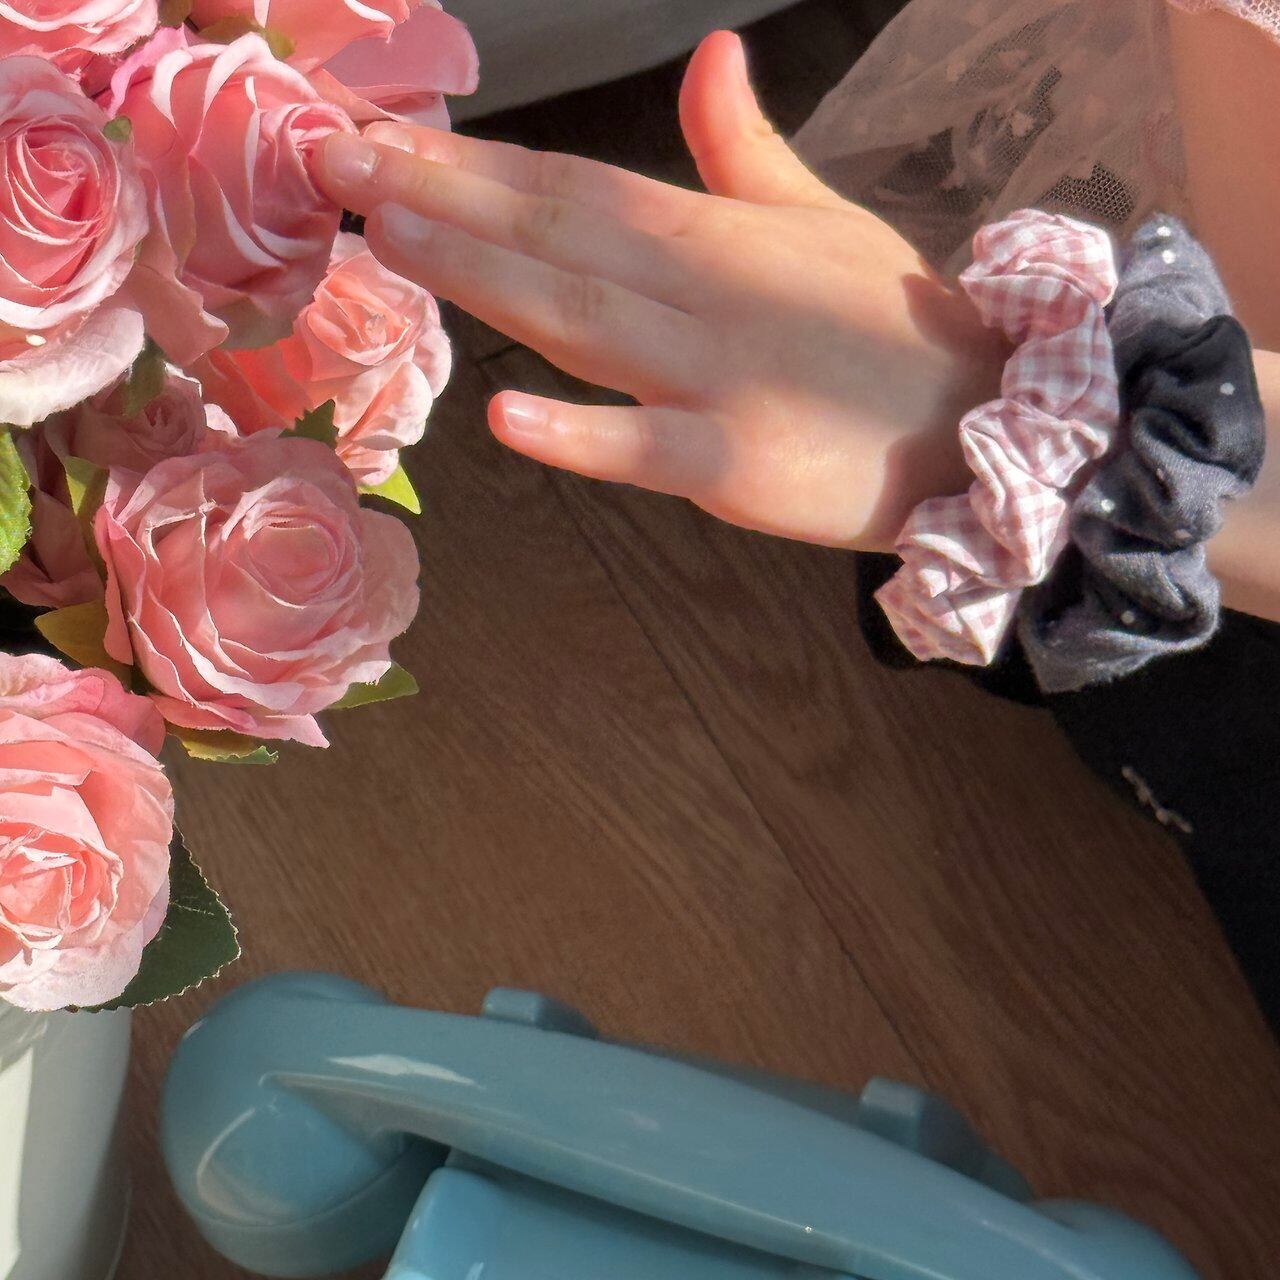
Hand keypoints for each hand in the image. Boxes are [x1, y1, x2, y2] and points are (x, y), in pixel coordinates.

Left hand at [315, 31, 1007, 551]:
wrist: (982, 427)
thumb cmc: (894, 330)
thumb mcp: (825, 222)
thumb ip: (747, 151)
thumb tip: (711, 57)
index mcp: (719, 235)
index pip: (576, 185)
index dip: (476, 161)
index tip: (386, 138)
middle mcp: (705, 294)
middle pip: (559, 237)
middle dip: (444, 198)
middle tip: (336, 164)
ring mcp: (718, 380)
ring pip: (582, 322)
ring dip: (483, 277)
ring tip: (390, 237)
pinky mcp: (736, 467)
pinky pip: (647, 449)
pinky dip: (581, 437)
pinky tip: (504, 419)